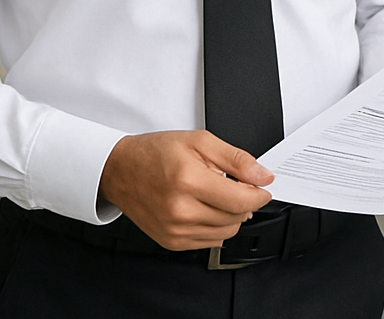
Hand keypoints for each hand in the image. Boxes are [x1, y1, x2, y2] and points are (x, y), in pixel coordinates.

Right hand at [98, 130, 273, 250]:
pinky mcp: (171, 241)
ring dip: (232, 215)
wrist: (120, 170)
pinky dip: (216, 226)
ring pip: (225, 232)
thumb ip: (237, 159)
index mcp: (189, 181)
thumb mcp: (200, 141)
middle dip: (245, 202)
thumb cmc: (155, 153)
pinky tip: (206, 208)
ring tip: (218, 195)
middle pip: (236, 217)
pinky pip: (210, 241)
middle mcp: (180, 210)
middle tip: (236, 185)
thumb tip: (263, 176)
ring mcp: (174, 229)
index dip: (259, 194)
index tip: (262, 187)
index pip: (241, 200)